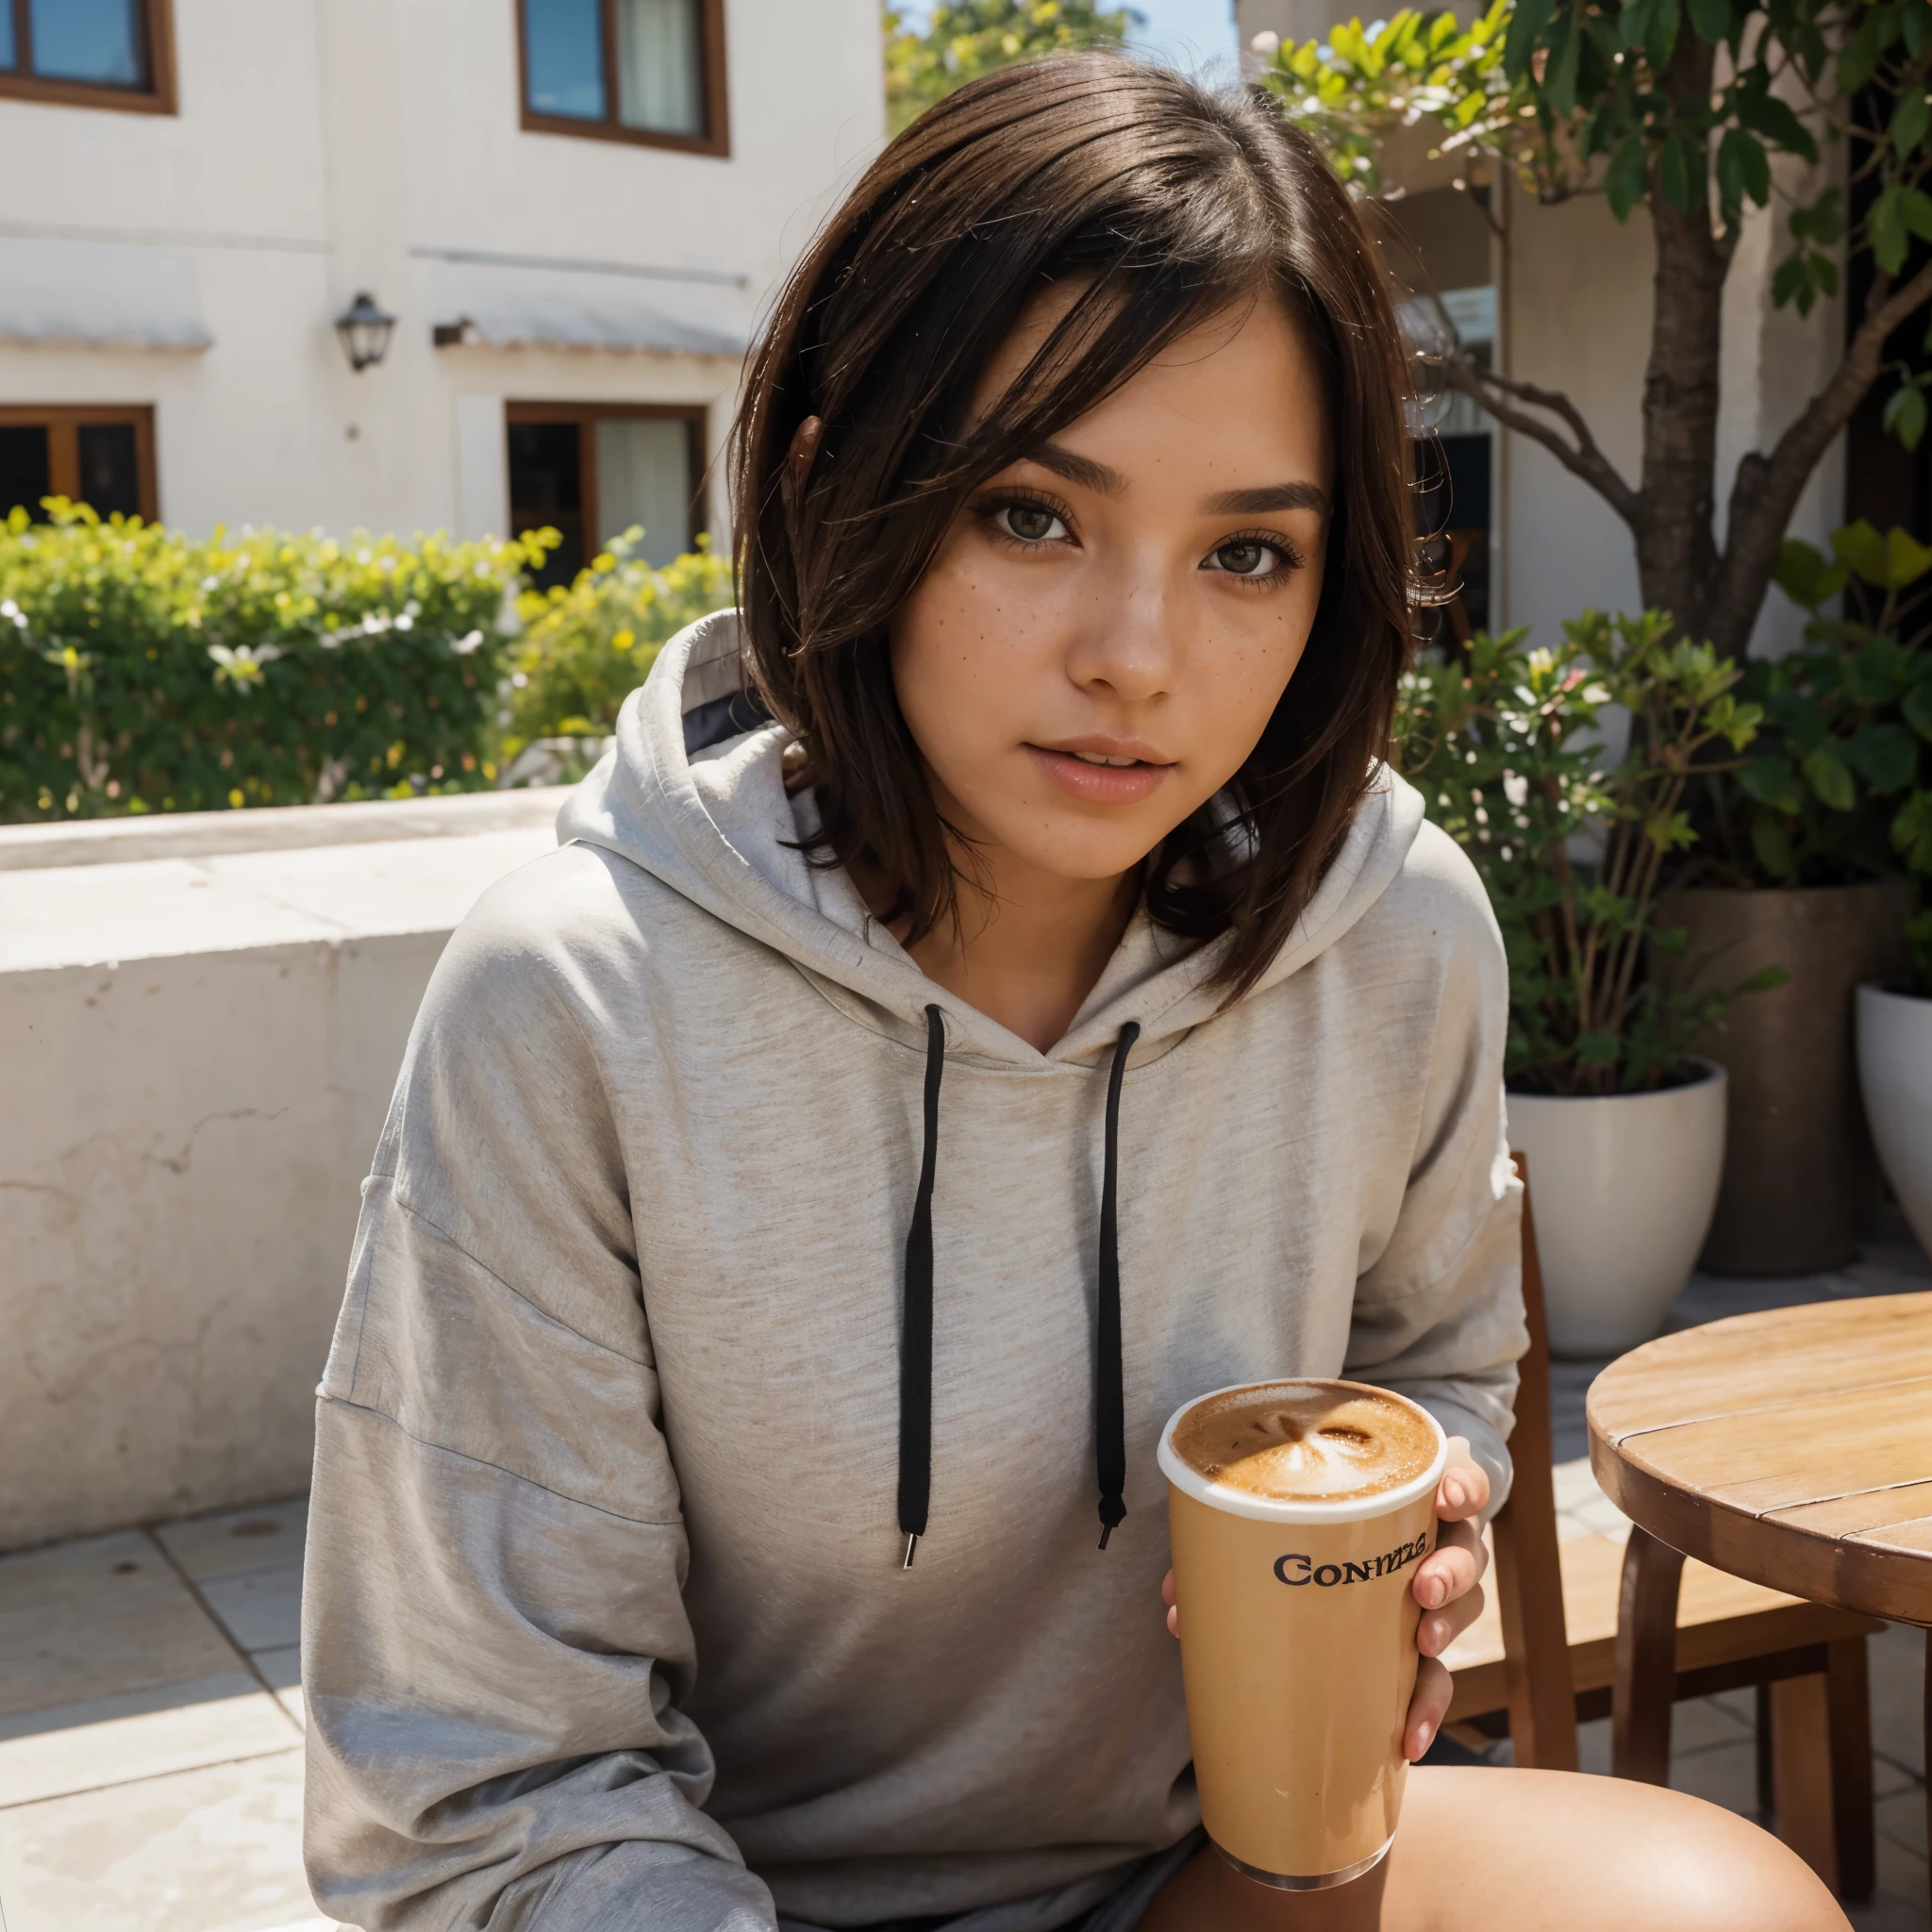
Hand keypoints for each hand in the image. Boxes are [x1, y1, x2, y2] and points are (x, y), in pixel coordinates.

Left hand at [1158, 1435, 1490, 1764]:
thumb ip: (1234, 1543)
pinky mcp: (1423, 1648)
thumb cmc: (1317, 1523)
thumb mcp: (1287, 1515)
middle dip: (1450, 1570)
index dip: (1461, 1486)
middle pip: (1467, 1551)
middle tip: (1421, 1588)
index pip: (1458, 1481)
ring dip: (1446, 1631)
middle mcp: (1435, 1544)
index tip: (1443, 1497)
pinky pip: (1436, 1680)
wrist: (1341, 1554)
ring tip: (1422, 1647)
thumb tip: (1176, 1601)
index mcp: (1408, 1498)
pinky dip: (1425, 1709)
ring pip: (1462, 1611)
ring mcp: (1436, 1597)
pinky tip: (1407, 1740)